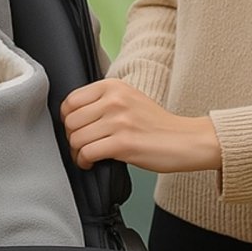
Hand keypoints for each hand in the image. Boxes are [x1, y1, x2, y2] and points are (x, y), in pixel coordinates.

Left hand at [60, 79, 222, 172]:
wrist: (184, 140)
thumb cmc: (156, 124)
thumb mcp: (128, 99)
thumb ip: (102, 101)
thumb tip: (72, 115)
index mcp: (113, 86)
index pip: (71, 101)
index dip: (67, 119)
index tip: (75, 129)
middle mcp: (114, 100)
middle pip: (70, 121)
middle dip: (71, 138)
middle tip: (81, 146)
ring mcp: (119, 121)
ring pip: (76, 138)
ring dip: (76, 152)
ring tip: (86, 156)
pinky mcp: (123, 143)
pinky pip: (87, 153)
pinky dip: (84, 162)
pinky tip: (91, 163)